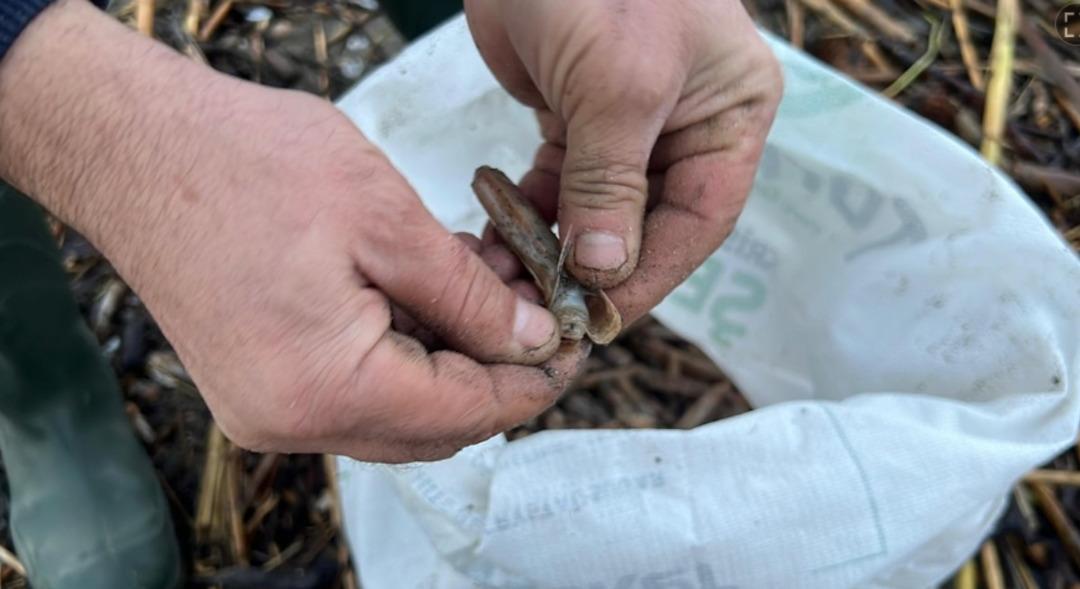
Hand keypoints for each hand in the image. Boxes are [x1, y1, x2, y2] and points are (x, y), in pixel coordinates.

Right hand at [0, 0, 585, 461]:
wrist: (133, 145)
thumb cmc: (246, 165)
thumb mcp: (388, 222)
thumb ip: (470, 297)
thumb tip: (532, 342)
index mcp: (326, 389)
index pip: (465, 413)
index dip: (531, 382)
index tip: (574, 346)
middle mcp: (290, 421)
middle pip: (433, 425)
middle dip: (495, 373)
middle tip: (536, 310)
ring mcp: (265, 408)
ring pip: (396, 411)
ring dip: (450, 361)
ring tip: (485, 287)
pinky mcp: (255, 384)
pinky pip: (353, 391)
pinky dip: (402, 354)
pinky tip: (426, 295)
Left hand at [465, 0, 782, 321]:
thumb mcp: (617, 86)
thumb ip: (612, 183)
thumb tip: (605, 271)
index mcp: (730, 114)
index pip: (700, 217)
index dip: (653, 273)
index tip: (600, 317)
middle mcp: (687, 125)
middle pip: (649, 224)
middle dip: (597, 269)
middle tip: (547, 312)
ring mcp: (629, 125)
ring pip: (600, 213)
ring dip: (556, 251)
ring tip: (511, 284)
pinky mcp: (576, 120)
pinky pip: (561, 188)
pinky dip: (531, 217)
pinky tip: (499, 241)